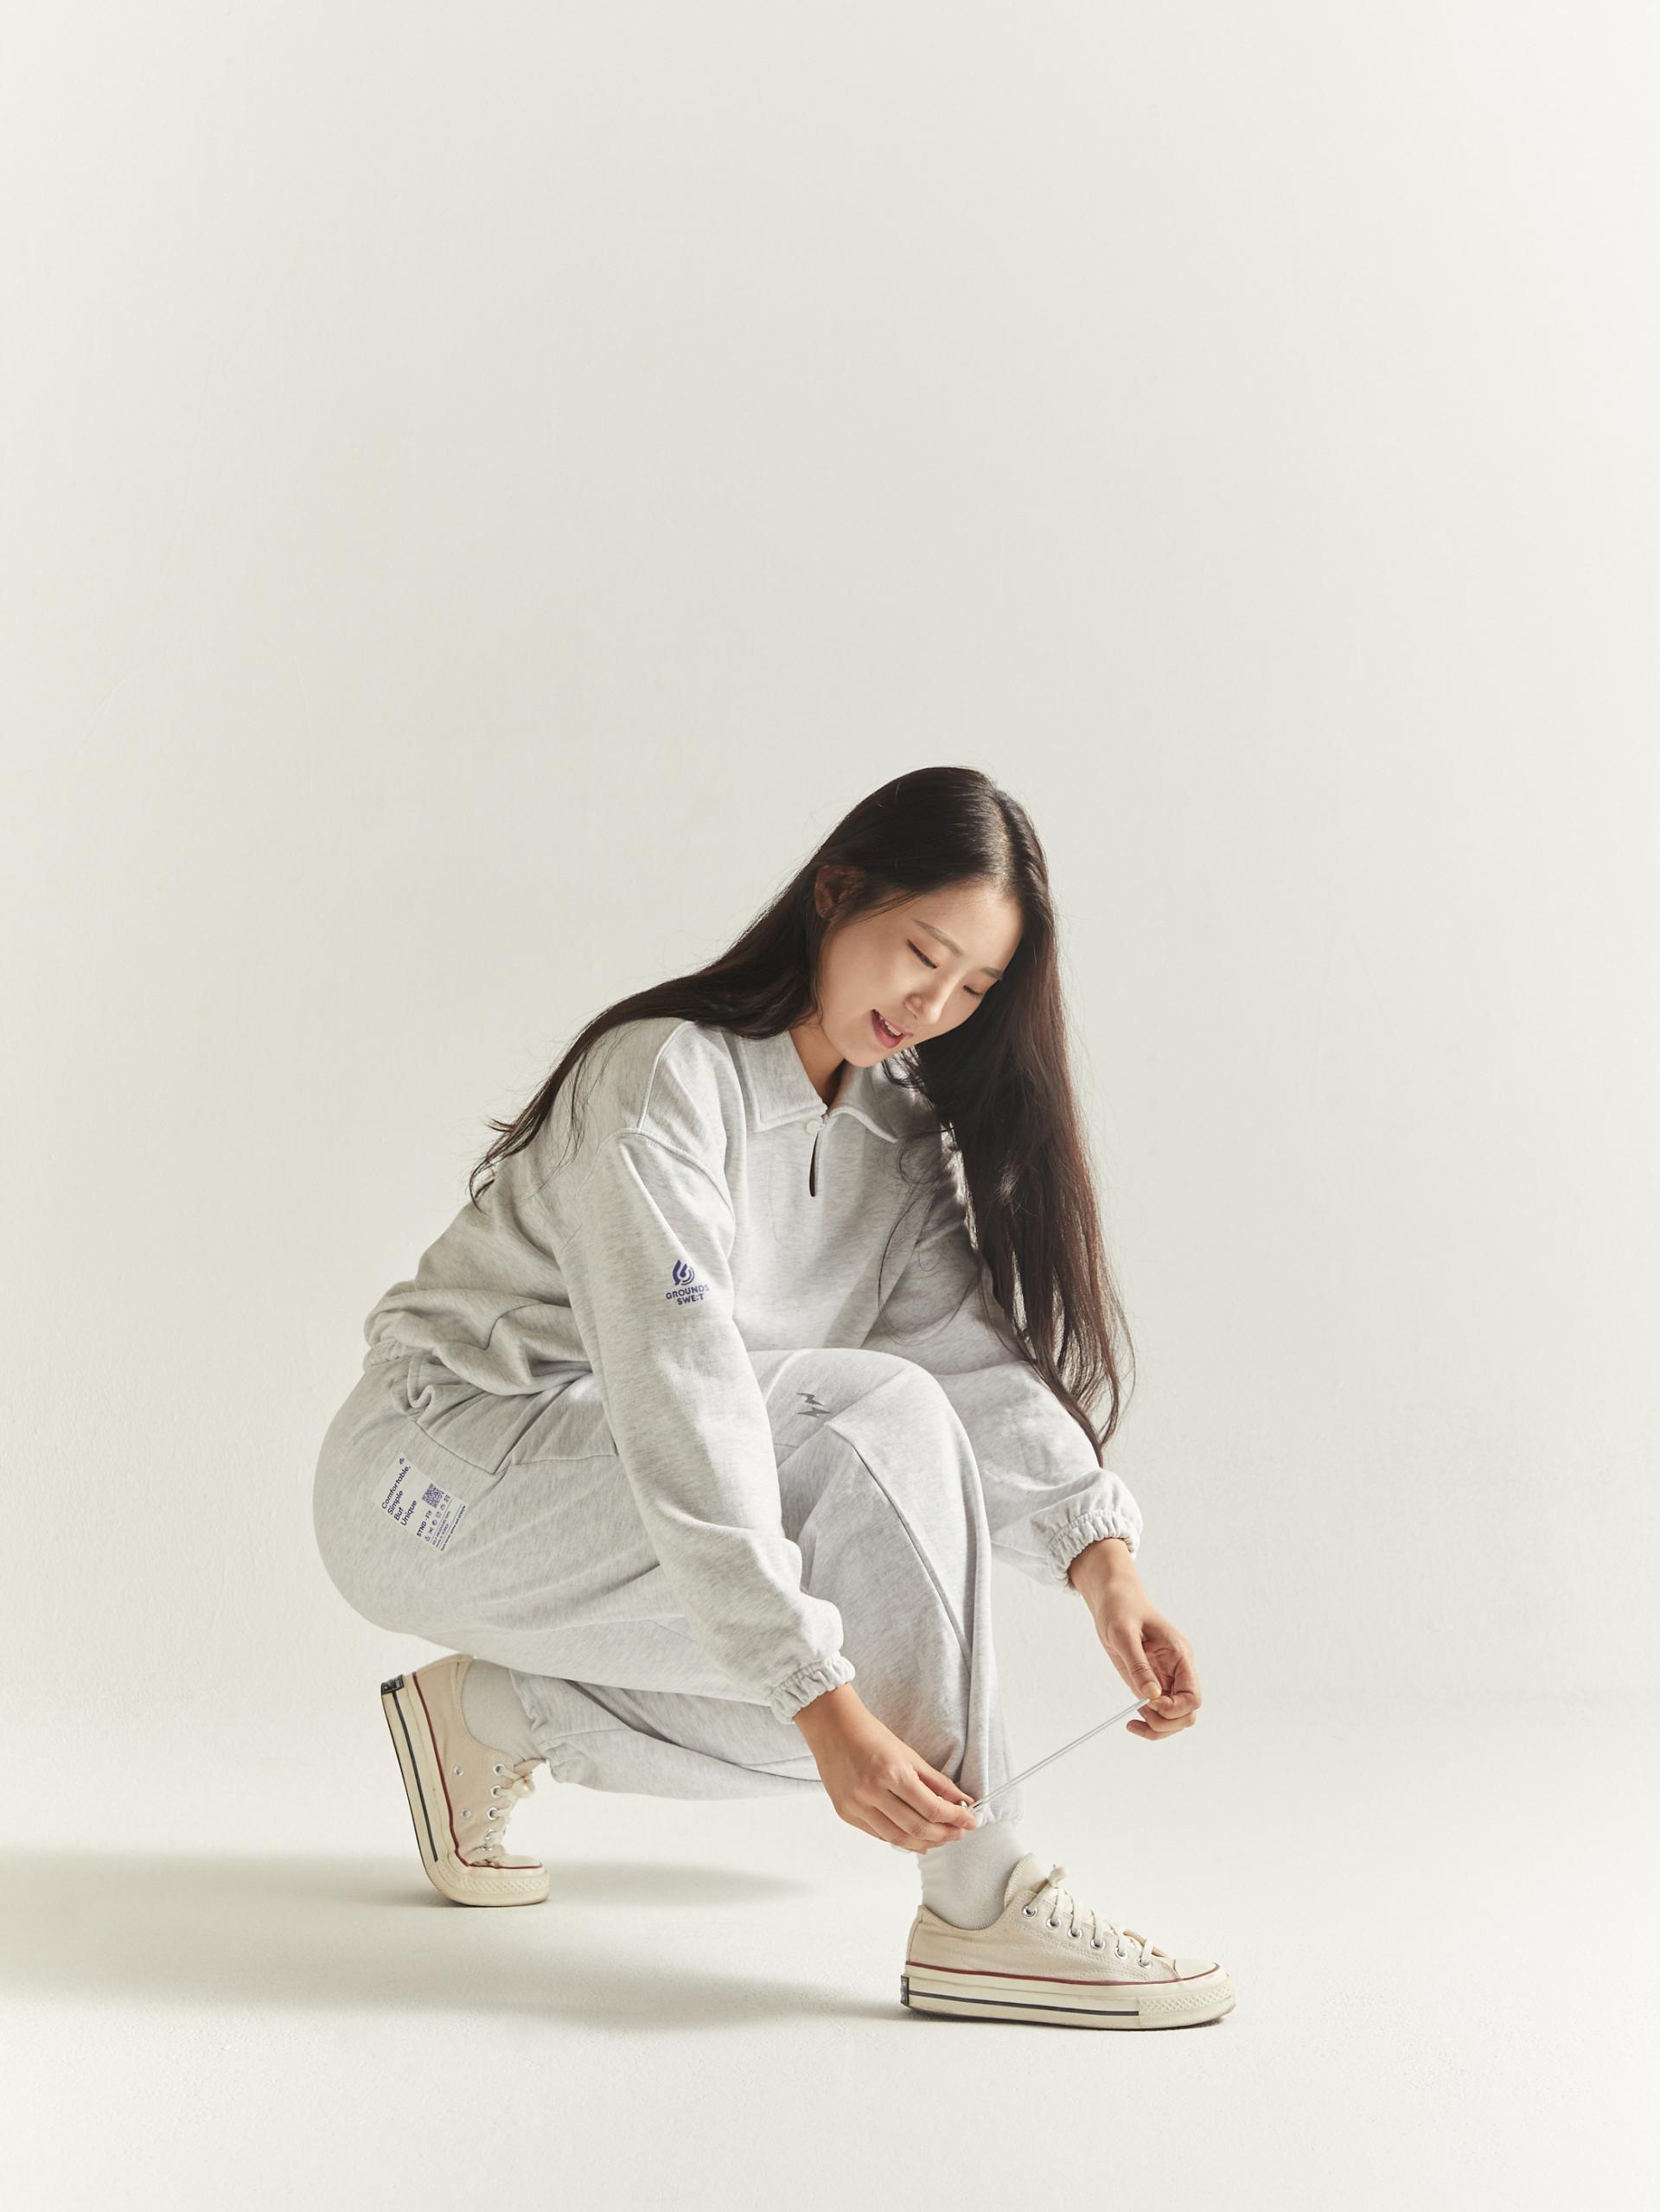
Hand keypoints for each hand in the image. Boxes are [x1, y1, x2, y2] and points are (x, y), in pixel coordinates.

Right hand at [792, 1684, 980, 1850]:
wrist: (832, 1727)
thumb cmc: (870, 1734)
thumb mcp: (908, 1753)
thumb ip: (936, 1781)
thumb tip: (961, 1800)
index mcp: (891, 1772)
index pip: (931, 1808)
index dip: (955, 1818)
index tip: (970, 1821)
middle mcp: (872, 1792)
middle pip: (916, 1828)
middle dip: (944, 1835)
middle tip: (959, 1833)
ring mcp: (856, 1805)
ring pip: (897, 1838)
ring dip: (923, 1843)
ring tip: (940, 1840)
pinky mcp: (845, 1813)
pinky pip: (878, 1834)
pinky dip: (899, 1839)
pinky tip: (914, 1839)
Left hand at [1085, 1576, 1202, 1740]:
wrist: (1113, 1598)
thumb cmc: (1121, 1608)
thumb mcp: (1124, 1634)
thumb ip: (1139, 1666)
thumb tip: (1152, 1697)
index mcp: (1180, 1656)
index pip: (1193, 1696)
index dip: (1174, 1708)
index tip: (1149, 1704)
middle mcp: (1178, 1670)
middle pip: (1187, 1713)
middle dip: (1166, 1723)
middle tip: (1139, 1715)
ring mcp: (1166, 1679)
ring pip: (1176, 1718)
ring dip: (1158, 1727)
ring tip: (1134, 1721)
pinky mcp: (1151, 1683)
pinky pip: (1159, 1713)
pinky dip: (1149, 1723)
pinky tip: (1133, 1720)